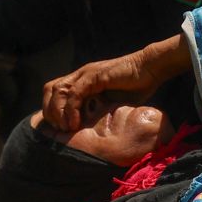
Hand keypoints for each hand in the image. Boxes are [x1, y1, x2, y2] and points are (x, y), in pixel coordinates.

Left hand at [41, 32, 191, 131]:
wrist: (150, 69)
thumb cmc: (136, 87)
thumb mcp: (111, 102)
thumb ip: (98, 110)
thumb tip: (91, 132)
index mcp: (82, 80)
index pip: (54, 90)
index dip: (52, 109)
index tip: (59, 127)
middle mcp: (80, 75)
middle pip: (50, 89)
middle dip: (50, 111)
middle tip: (60, 129)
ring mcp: (86, 73)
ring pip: (59, 90)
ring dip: (59, 112)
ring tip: (68, 128)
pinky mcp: (94, 76)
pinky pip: (75, 93)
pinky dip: (71, 110)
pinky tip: (76, 123)